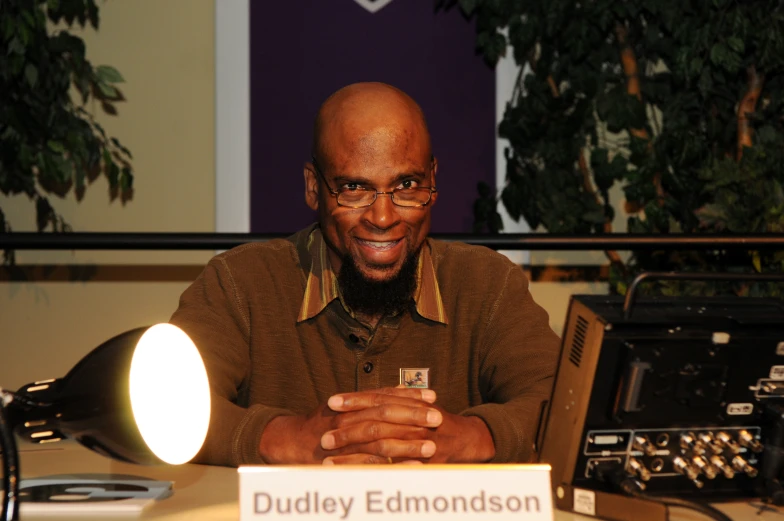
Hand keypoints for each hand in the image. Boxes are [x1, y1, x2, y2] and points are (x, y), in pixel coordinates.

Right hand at [258, 387, 439, 463]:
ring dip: (408, 442)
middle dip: (413, 414)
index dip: (409, 395)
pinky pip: (371, 461)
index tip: (432, 395)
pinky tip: (413, 466)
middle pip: (386, 412)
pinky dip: (393, 463)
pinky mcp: (342, 459)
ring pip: (380, 437)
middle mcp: (348, 416)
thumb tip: (399, 390)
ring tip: (432, 445)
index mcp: (352, 403)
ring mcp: (344, 437)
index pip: (385, 395)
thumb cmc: (321, 424)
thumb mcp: (345, 406)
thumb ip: (370, 400)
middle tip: (438, 417)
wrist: (289, 441)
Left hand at [324, 394, 495, 463]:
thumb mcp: (422, 406)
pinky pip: (391, 470)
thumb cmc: (442, 423)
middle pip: (376, 423)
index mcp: (411, 405)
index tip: (332, 401)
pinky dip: (368, 472)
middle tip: (323, 434)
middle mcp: (416, 421)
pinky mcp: (422, 464)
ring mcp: (419, 443)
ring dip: (352, 453)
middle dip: (348, 428)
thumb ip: (403, 400)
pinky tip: (349, 476)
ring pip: (380, 447)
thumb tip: (386, 391)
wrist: (471, 439)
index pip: (379, 399)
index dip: (355, 399)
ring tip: (328, 457)